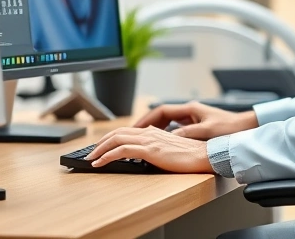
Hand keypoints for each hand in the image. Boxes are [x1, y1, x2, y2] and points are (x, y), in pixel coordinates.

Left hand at [86, 126, 213, 172]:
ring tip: (90, 158)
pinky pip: (122, 151)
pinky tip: (100, 163)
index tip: (101, 146)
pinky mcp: (149, 150)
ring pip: (116, 139)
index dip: (110, 137)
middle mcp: (149, 133)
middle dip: (100, 142)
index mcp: (154, 132)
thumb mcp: (171, 149)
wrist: (205, 155)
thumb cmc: (192, 155)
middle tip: (91, 152)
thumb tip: (148, 154)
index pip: (126, 130)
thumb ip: (159, 147)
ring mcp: (149, 140)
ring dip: (99, 149)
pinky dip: (107, 156)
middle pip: (117, 132)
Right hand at [133, 102, 257, 139]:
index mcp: (190, 109)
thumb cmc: (229, 128)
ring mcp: (193, 118)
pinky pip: (175, 128)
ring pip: (168, 122)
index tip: (135, 128)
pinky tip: (161, 143)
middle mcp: (189, 111)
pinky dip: (166, 134)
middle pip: (161, 116)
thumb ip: (187, 133)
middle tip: (132, 134)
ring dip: (155, 129)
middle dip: (146, 124)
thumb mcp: (206, 132)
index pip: (161, 111)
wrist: (245, 128)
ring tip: (142, 139)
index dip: (146, 119)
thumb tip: (168, 137)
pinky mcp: (197, 126)